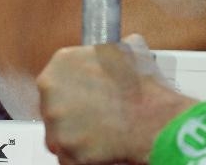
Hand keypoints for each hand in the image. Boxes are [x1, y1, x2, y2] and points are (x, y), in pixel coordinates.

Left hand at [37, 35, 195, 164]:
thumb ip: (106, 52)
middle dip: (72, 110)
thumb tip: (111, 52)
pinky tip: (102, 143)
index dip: (73, 85)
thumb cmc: (141, 88)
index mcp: (62, 62)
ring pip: (59, 132)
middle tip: (95, 111)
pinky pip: (68, 155)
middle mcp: (51, 92)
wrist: (153, 120)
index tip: (83, 92)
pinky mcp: (66, 151)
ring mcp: (56, 124)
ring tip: (102, 128)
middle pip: (54, 104)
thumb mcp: (126, 51)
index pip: (57, 75)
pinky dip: (82, 153)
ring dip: (76, 132)